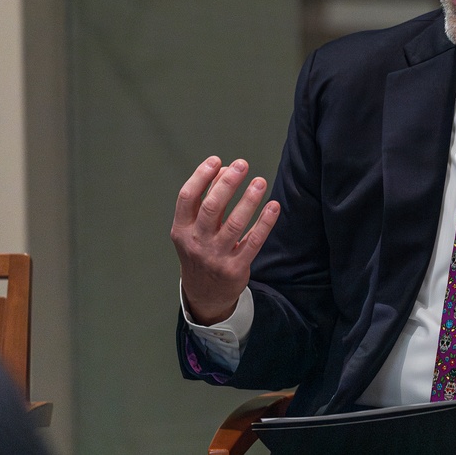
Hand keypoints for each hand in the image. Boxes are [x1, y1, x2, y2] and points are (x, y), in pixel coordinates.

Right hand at [171, 157, 279, 324]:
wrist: (204, 294)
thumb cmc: (201, 250)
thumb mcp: (193, 228)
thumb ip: (206, 198)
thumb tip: (225, 169)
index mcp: (181, 229)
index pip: (187, 198)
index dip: (200, 177)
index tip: (217, 160)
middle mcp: (196, 242)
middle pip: (211, 208)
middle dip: (227, 183)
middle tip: (242, 165)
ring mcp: (215, 256)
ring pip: (234, 224)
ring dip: (249, 200)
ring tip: (260, 181)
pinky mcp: (235, 267)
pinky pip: (253, 242)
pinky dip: (264, 223)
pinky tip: (273, 207)